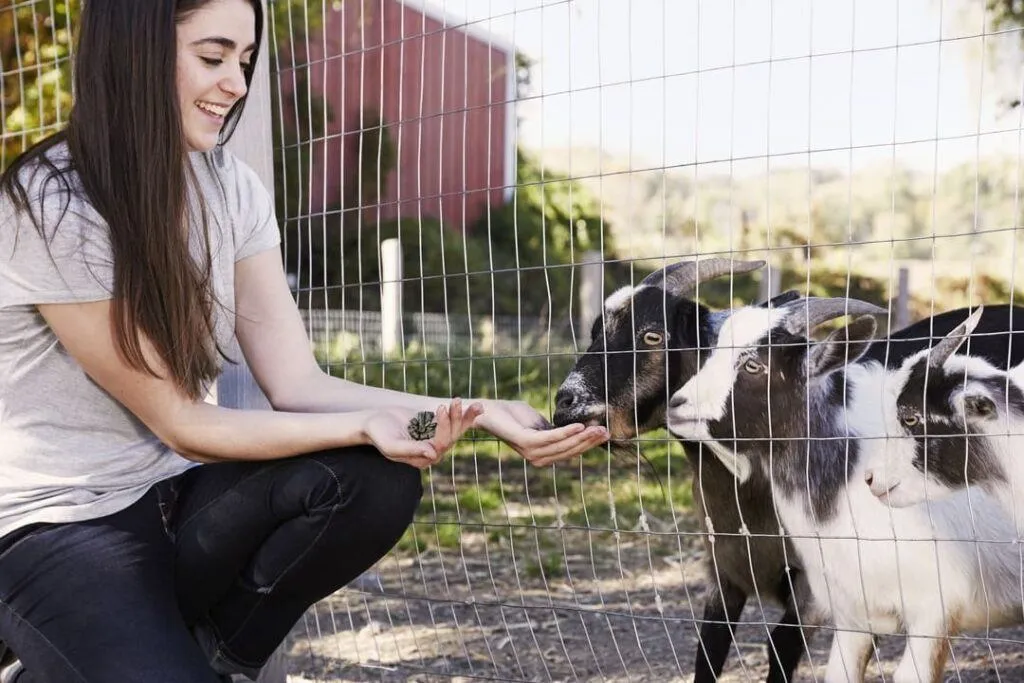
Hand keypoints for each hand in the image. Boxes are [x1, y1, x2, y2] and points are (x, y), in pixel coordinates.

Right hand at [363, 398, 482, 468]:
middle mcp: (433, 452)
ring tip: (474, 403)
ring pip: (456, 430)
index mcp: (423, 459)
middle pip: (451, 437)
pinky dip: (465, 414)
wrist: (373, 422)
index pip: (440, 445)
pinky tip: (477, 406)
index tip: (439, 408)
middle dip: (456, 419)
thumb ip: (411, 450)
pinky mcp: (436, 427)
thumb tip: (433, 454)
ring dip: (464, 416)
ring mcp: (436, 439)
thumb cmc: (379, 435)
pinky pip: (454, 421)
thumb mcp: (392, 445)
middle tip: (454, 400)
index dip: (443, 427)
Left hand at [472, 399, 608, 466]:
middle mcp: (538, 457)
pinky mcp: (526, 442)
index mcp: (542, 454)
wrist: (488, 410)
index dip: (588, 443)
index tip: (605, 433)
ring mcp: (531, 452)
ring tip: (597, 427)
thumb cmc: (512, 414)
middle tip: (607, 431)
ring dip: (582, 437)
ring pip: (563, 445)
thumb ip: (554, 428)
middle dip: (589, 441)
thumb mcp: (539, 421)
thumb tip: (574, 427)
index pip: (570, 451)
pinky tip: (579, 425)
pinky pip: (551, 438)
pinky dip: (566, 432)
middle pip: (570, 450)